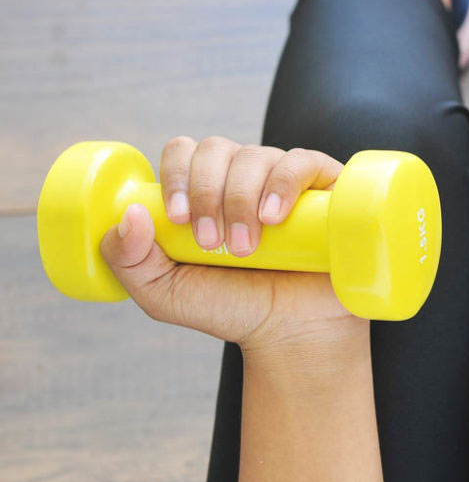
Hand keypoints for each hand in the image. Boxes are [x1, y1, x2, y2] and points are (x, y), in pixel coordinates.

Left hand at [99, 136, 364, 357]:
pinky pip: (301, 161)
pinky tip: (273, 218)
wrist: (292, 332)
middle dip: (206, 193)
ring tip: (247, 247)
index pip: (184, 152)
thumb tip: (130, 214)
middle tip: (212, 243)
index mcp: (205, 189)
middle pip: (215, 149)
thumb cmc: (233, 308)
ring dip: (240, 199)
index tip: (179, 219)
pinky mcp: (324, 185)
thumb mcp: (166, 295)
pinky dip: (283, 183)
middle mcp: (243, 175)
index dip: (177, 176)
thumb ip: (131, 261)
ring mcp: (284, 177)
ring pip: (254, 156)